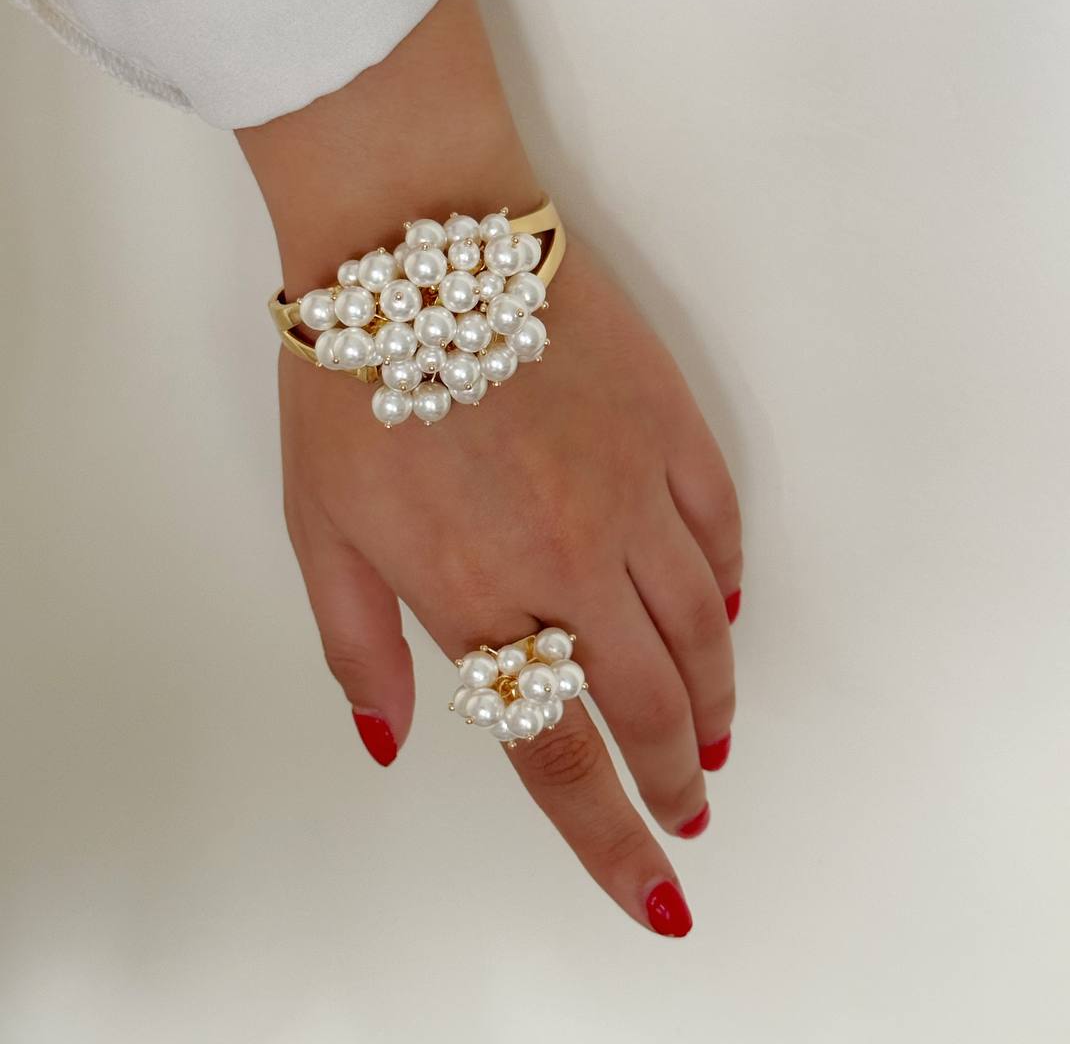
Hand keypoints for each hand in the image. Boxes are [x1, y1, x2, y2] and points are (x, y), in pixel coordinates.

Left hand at [278, 232, 740, 935]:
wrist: (421, 240)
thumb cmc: (351, 380)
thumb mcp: (317, 525)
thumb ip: (357, 644)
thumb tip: (393, 740)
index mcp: (480, 599)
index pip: (561, 756)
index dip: (613, 843)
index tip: (657, 892)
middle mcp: (572, 563)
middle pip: (649, 706)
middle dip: (675, 777)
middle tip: (688, 806)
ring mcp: (634, 493)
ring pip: (702, 630)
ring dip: (714, 698)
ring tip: (714, 737)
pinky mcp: (670, 427)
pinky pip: (720, 529)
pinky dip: (728, 587)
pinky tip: (726, 611)